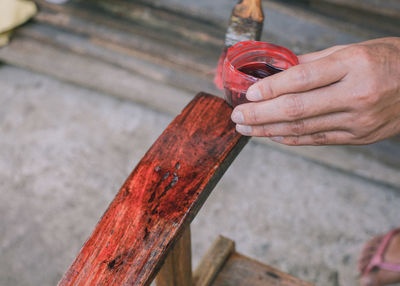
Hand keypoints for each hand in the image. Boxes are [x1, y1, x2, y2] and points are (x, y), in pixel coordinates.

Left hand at [231, 37, 399, 144]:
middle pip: (297, 108)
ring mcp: (358, 120)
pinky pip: (317, 140)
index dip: (271, 88)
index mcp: (354, 65)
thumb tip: (278, 72)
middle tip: (237, 116)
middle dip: (260, 114)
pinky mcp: (359, 137)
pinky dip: (290, 138)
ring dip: (268, 130)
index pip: (302, 79)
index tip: (248, 93)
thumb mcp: (352, 50)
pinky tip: (271, 135)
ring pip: (303, 128)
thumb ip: (313, 63)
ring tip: (246, 128)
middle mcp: (356, 94)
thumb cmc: (387, 61)